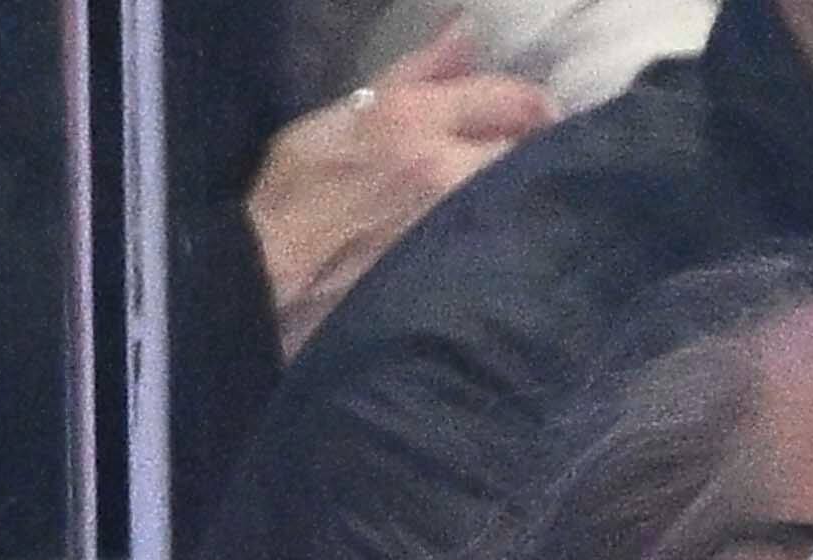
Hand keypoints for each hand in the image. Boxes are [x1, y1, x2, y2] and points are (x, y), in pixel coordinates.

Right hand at [245, 20, 557, 355]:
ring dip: (524, 186)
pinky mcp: (454, 272)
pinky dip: (508, 226)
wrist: (273, 274)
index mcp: (413, 120)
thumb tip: (464, 32)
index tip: (538, 108)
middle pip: (527, 150)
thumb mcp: (347, 111)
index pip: (506, 98)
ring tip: (512, 187)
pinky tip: (495, 228)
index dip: (531, 100)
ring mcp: (452, 226)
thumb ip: (416, 73)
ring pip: (518, 194)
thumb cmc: (297, 190)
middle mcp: (443, 172)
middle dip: (536, 144)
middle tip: (531, 146)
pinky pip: (502, 239)